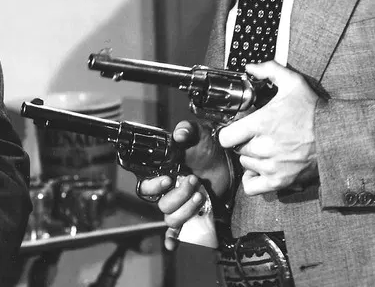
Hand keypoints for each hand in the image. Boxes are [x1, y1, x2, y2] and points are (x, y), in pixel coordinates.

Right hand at [135, 120, 225, 251]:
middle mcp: (168, 191)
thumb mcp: (199, 134)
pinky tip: (173, 244)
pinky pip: (176, 232)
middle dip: (178, 195)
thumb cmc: (210, 149)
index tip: (168, 178)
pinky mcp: (191, 215)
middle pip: (161, 204)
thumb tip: (179, 136)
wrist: (229, 164)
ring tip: (201, 194)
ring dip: (186, 208)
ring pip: (171, 217)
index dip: (153, 185)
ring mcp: (180, 205)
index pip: (146, 185)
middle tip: (193, 180)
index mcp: (163, 173)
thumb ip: (187, 130)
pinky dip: (173, 239)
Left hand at [216, 61, 320, 195]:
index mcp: (263, 123)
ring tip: (266, 149)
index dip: (229, 131)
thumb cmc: (315, 111)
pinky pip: (252, 187)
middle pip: (237, 149)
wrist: (337, 136)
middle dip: (244, 141)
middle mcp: (265, 146)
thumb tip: (250, 67)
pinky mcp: (281, 181)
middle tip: (257, 136)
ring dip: (252, 158)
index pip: (226, 136)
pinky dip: (253, 179)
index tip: (238, 128)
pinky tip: (262, 168)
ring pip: (246, 165)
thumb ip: (270, 70)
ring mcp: (273, 166)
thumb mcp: (294, 83)